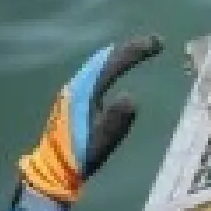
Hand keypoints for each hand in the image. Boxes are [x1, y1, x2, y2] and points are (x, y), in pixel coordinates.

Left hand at [17, 37, 164, 204]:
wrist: (52, 168)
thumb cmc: (78, 156)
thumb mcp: (101, 142)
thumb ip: (115, 121)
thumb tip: (132, 97)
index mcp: (83, 93)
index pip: (112, 64)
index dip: (135, 51)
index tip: (158, 43)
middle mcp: (76, 87)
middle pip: (105, 59)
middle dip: (130, 49)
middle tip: (155, 43)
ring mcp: (74, 92)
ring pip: (99, 64)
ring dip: (120, 55)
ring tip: (139, 50)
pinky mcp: (75, 99)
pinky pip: (96, 73)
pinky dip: (111, 65)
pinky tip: (115, 69)